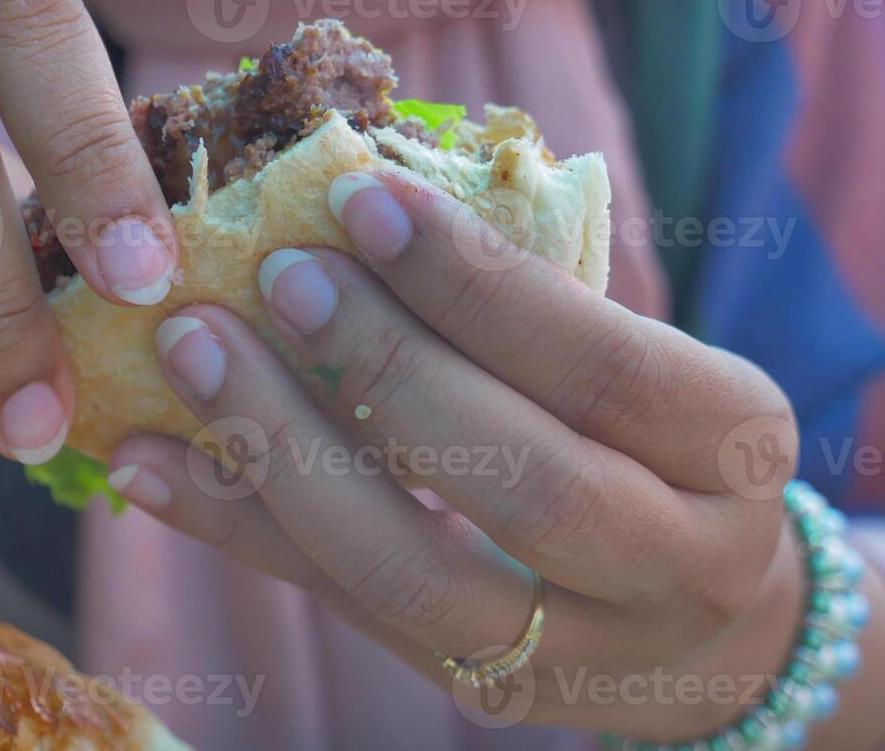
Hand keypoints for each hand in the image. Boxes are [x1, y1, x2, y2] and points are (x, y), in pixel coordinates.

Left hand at [108, 170, 884, 741]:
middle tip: (275, 276)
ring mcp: (579, 652)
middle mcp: (680, 561)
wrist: (716, 628)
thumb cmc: (661, 446)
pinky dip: (239, 530)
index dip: (476, 287)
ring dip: (285, 459)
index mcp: (732, 442)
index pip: (606, 365)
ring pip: (416, 579)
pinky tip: (151, 461)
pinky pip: (344, 610)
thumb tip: (355, 194)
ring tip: (191, 352)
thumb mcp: (649, 367)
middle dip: (384, 372)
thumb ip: (536, 308)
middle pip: (524, 484)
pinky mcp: (486, 690)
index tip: (359, 199)